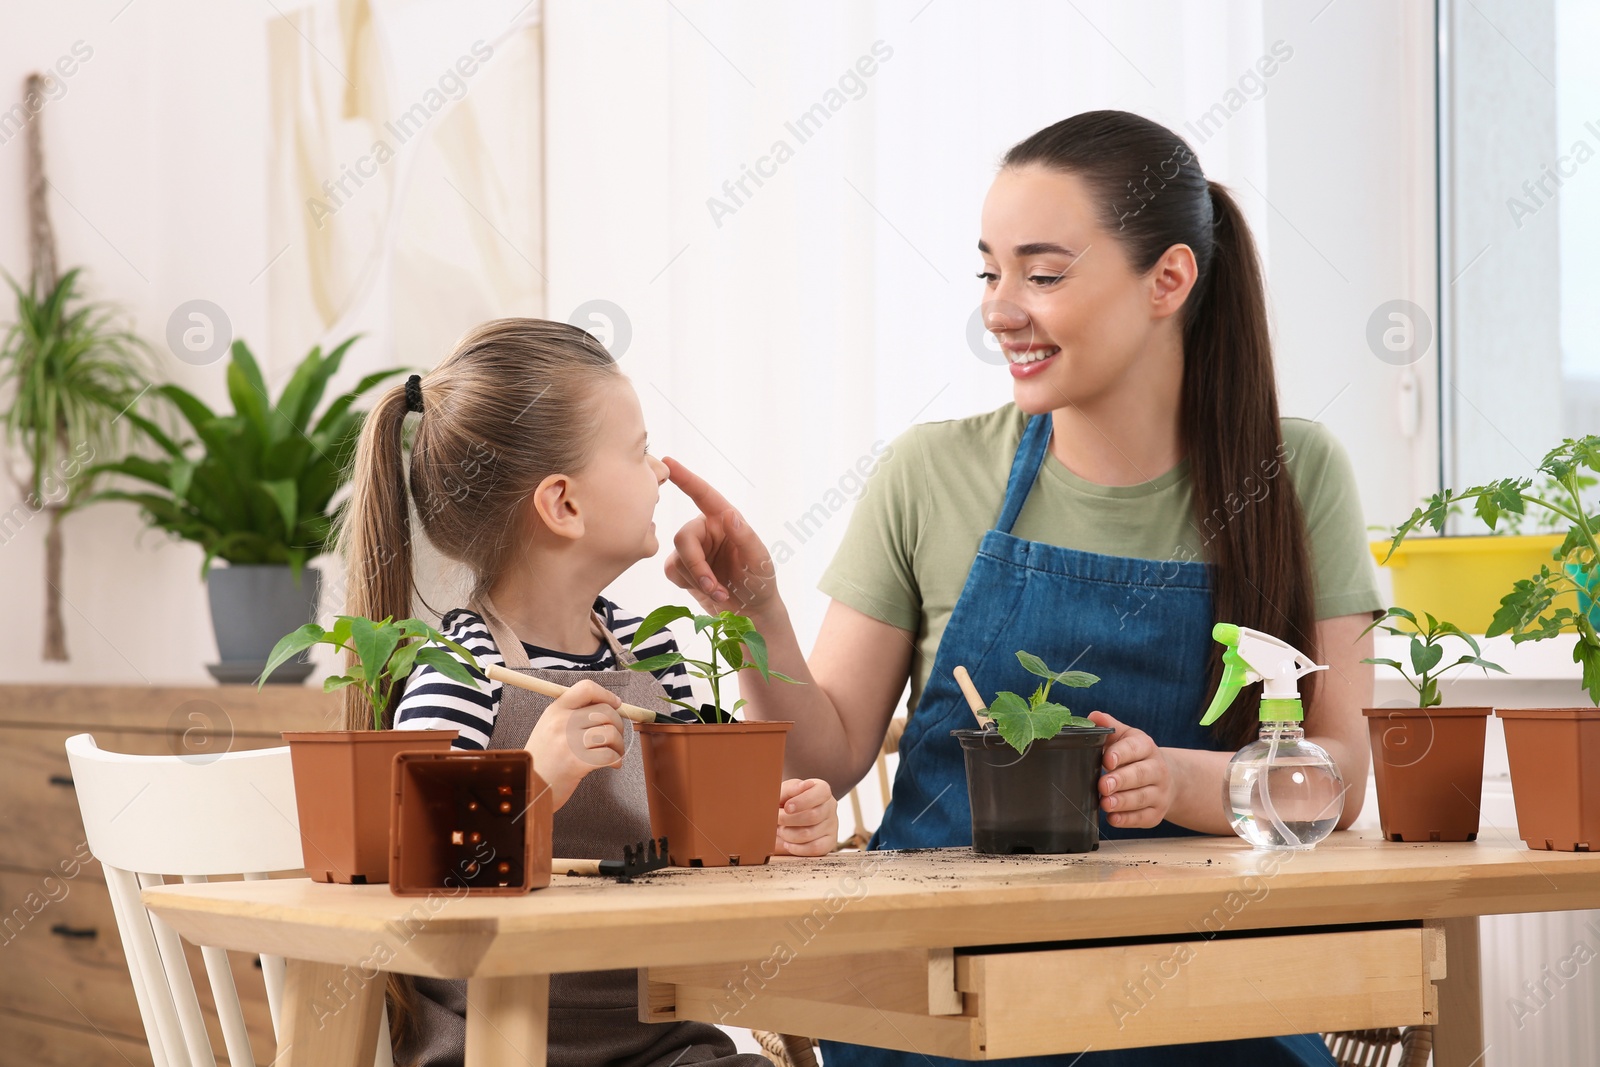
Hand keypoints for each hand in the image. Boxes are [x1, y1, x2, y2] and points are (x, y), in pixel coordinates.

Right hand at [523, 680, 625, 809]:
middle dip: (619, 724)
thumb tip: (609, 707)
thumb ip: (572, 714)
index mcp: (555, 710)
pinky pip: (610, 755)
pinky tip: (613, 764)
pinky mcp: (577, 762)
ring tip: (615, 753)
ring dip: (619, 744)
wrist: (529, 786)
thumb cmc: (544, 759)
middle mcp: (562, 722)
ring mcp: (569, 742)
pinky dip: (616, 760)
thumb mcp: (549, 727)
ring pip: (611, 733)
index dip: (606, 695)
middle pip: (605, 711)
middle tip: (616, 738)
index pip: (586, 688)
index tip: (615, 704)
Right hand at [662, 457, 778, 614]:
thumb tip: (729, 515)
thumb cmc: (760, 581)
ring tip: (720, 592)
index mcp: (724, 520)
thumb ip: (745, 537)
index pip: (703, 494)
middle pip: (683, 537)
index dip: (686, 478)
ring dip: (696, 580)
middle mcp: (706, 530)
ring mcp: (693, 549)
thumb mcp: (759, 559)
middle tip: (714, 587)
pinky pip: (671, 570)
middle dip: (696, 565)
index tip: (668, 462)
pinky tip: (706, 591)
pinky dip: (687, 584)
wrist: (751, 612)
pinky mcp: (682, 568)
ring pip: (677, 557)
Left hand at [773, 777, 837, 855]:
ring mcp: (832, 825)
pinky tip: (788, 844)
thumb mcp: (785, 791)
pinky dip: (797, 849)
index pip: (820, 793)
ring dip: (789, 835)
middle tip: (776, 820)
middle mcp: (830, 807)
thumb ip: (791, 788)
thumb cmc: (786, 802)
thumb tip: (805, 785)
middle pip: (813, 816)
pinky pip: (815, 849)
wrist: (787, 818)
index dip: (802, 801)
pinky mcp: (830, 842)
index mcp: (822, 790)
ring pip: (810, 834)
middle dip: (789, 820)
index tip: (786, 807)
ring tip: (780, 831)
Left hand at [1089, 711, 1173, 828]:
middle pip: (1140, 775)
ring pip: (1141, 798)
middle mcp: (1156, 769)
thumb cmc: (1136, 756)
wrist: (1168, 778)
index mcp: (1146, 747)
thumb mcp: (1126, 738)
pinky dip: (1127, 819)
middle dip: (1120, 780)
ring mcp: (1159, 793)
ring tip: (1105, 803)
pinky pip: (1142, 818)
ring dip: (1122, 802)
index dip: (1121, 754)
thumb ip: (1109, 728)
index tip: (1106, 760)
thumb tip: (1093, 717)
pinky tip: (1113, 818)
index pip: (1135, 748)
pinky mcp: (1156, 814)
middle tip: (1102, 785)